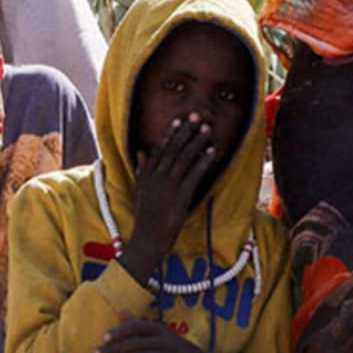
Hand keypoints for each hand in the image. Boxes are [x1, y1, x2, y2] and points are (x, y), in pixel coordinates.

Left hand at [96, 318, 231, 352]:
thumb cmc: (173, 348)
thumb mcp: (160, 333)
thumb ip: (139, 324)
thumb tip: (121, 310)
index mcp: (160, 330)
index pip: (138, 327)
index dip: (121, 331)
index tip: (104, 338)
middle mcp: (165, 342)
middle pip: (137, 344)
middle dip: (115, 349)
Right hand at [121, 116, 214, 282]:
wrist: (148, 237)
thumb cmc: (146, 215)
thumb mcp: (140, 189)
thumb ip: (141, 169)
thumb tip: (141, 151)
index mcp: (147, 174)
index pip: (159, 148)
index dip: (170, 133)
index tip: (179, 120)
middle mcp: (157, 176)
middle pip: (173, 148)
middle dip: (186, 131)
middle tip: (196, 115)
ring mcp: (168, 185)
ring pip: (184, 158)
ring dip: (197, 141)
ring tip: (207, 128)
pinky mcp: (180, 196)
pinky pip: (194, 174)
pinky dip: (203, 161)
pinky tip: (212, 151)